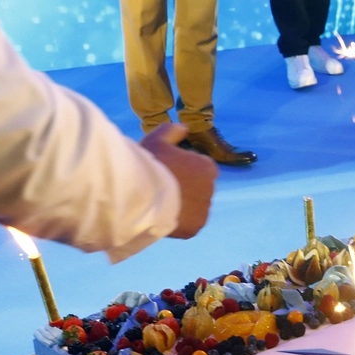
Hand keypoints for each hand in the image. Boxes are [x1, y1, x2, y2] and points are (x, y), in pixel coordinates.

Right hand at [139, 123, 217, 238]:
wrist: (143, 194)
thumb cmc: (151, 164)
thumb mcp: (158, 139)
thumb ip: (172, 131)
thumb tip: (184, 127)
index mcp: (207, 167)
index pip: (200, 168)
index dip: (183, 169)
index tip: (168, 171)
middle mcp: (211, 188)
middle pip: (198, 188)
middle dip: (185, 188)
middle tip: (162, 188)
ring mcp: (204, 210)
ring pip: (194, 207)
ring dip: (183, 205)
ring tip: (161, 203)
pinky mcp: (195, 228)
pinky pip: (188, 223)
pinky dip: (179, 221)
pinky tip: (163, 215)